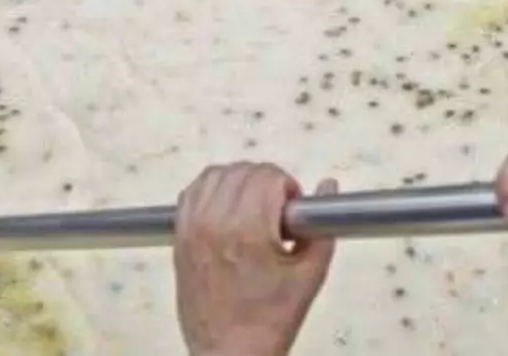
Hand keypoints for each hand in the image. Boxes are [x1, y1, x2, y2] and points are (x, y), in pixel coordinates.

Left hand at [174, 163, 337, 355]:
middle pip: (242, 171)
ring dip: (239, 181)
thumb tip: (328, 187)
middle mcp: (214, 223)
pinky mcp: (179, 238)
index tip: (292, 211)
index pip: (267, 176)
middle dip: (266, 183)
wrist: (229, 353)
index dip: (287, 188)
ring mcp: (192, 229)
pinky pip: (191, 193)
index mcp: (247, 230)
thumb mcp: (310, 276)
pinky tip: (227, 210)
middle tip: (278, 214)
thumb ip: (321, 228)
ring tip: (254, 210)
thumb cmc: (267, 321)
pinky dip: (210, 190)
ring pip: (215, 175)